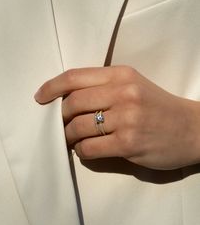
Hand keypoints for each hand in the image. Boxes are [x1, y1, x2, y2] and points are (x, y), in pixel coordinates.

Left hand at [34, 66, 199, 169]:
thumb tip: (66, 97)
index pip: (74, 76)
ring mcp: (126, 118)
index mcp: (120, 74)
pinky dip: (81, 150)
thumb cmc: (156, 105)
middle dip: (60, 116)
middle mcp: (122, 92)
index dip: (51, 87)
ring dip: (68, 136)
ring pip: (77, 127)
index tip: (39, 97)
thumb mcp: (132, 84)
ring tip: (72, 138)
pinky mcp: (129, 143)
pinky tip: (86, 149)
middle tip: (61, 124)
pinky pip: (89, 148)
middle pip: (72, 103)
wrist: (191, 127)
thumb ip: (102, 86)